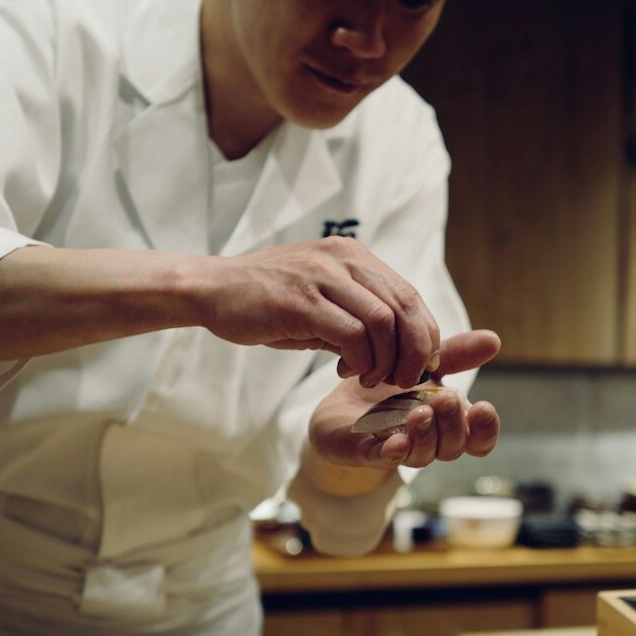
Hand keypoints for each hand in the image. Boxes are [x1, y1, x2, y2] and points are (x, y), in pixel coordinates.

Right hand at [191, 237, 441, 388]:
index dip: (423, 333)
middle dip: (414, 350)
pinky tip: (347, 371)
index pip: (409, 294)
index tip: (419, 363)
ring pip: (382, 322)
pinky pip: (351, 335)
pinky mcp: (300, 302)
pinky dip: (360, 360)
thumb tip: (395, 351)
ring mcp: (321, 279)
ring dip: (386, 360)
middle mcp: (342, 260)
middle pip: (404, 307)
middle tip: (406, 379)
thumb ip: (355, 316)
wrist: (212, 289)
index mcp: (352, 256)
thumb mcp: (319, 299)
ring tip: (373, 379)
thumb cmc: (266, 300)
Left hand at [306, 330, 501, 471]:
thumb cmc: (391, 387)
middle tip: (445, 399)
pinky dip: (392, 454)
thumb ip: (456, 354)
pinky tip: (397, 441)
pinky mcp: (366, 453)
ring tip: (420, 413)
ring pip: (422, 455)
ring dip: (425, 435)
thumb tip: (494, 339)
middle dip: (452, 424)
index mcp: (449, 424)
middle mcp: (430, 442)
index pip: (478, 439)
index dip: (485, 429)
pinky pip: (382, 460)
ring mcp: (400, 451)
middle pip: (453, 447)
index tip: (483, 407)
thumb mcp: (425, 364)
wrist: (342, 402)